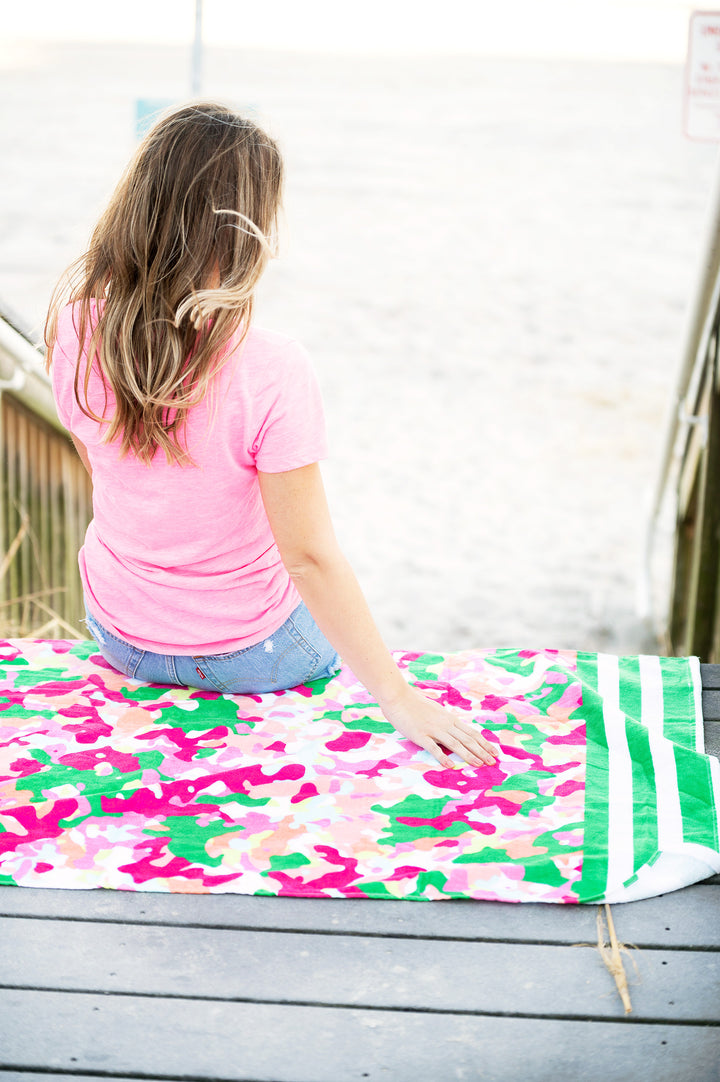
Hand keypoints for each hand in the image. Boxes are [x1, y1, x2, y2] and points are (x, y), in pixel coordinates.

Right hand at [379, 685, 496, 768]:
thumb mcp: (435, 711)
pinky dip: (443, 757)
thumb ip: (445, 721)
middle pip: (467, 739)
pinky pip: (433, 747)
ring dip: (468, 755)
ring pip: (455, 744)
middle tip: (493, 762)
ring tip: (479, 764)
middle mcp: (445, 724)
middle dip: (482, 751)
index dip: (484, 743)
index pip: (471, 733)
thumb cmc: (415, 704)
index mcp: (449, 719)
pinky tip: (451, 765)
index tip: (495, 752)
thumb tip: (454, 729)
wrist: (398, 697)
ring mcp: (433, 730)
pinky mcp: (420, 735)